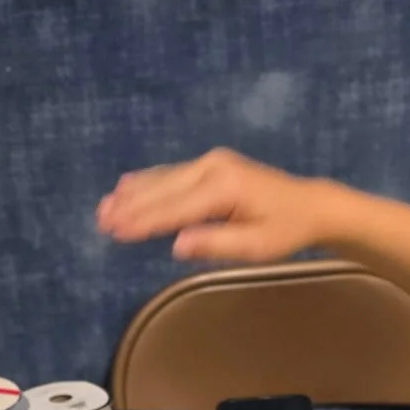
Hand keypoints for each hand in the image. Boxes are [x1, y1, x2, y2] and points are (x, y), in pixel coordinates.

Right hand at [96, 148, 331, 263]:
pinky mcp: (211, 164)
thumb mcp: (256, 246)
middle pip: (163, 189)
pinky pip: (173, 173)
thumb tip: (176, 245)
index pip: (175, 209)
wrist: (309, 205)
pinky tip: (126, 185)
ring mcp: (211, 162)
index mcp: (223, 188)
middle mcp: (213, 168)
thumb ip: (215, 244)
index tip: (116, 231)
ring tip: (104, 206)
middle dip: (130, 205)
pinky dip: (148, 181)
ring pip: (164, 179)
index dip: (144, 221)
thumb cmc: (284, 231)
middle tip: (99, 219)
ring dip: (133, 193)